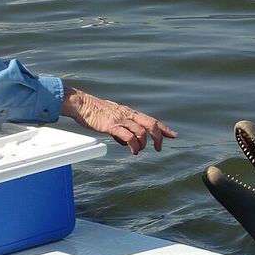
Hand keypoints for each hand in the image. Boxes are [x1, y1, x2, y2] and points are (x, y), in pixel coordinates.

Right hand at [61, 86, 177, 154]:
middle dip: (159, 136)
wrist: (80, 104)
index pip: (151, 120)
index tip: (173, 135)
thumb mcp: (111, 119)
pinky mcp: (112, 125)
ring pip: (142, 132)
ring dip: (143, 144)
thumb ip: (121, 130)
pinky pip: (128, 136)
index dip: (163, 128)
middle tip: (159, 148)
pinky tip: (133, 151)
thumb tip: (126, 143)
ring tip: (138, 150)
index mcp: (129, 113)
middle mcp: (128, 115)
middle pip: (151, 124)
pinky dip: (134, 145)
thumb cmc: (93, 112)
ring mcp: (121, 119)